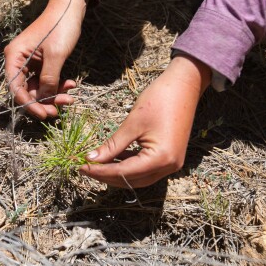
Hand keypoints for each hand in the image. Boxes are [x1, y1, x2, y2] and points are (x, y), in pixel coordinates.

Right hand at [4, 0, 87, 118]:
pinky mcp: (40, 63)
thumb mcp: (56, 56)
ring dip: (53, 95)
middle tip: (59, 110)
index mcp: (14, 57)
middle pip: (27, 91)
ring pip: (38, 88)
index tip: (44, 114)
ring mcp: (29, 63)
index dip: (29, 104)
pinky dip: (57, 86)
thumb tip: (44, 99)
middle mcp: (18, 61)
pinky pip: (46, 81)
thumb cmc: (60, 27)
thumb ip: (49, 79)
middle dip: (44, 101)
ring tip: (70, 97)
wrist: (70, 9)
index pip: (16, 88)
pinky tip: (70, 85)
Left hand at [80, 55, 211, 187]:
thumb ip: (112, 145)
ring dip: (117, 172)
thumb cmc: (159, 100)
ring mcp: (171, 164)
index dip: (101, 171)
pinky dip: (129, 165)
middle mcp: (168, 167)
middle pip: (131, 180)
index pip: (124, 173)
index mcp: (161, 159)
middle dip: (107, 176)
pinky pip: (145, 168)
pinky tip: (113, 157)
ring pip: (138, 178)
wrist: (185, 85)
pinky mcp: (169, 157)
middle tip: (84, 167)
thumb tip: (91, 159)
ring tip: (95, 164)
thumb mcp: (132, 123)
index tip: (81, 166)